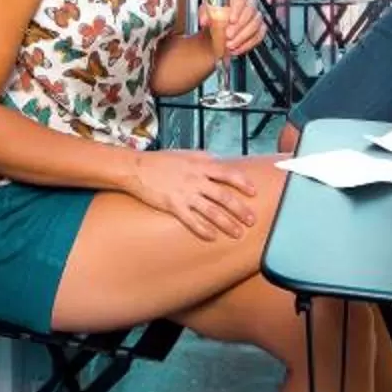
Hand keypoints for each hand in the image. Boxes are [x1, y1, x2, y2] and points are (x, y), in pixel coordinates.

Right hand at [128, 148, 260, 242]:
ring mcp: (185, 193)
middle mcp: (196, 179)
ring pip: (211, 210)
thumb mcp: (187, 154)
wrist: (137, 168)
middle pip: (224, 196)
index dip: (243, 183)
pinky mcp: (173, 205)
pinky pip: (191, 220)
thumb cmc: (162, 161)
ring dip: (227, 223)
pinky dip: (203, 229)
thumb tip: (220, 163)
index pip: (228, 173)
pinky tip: (212, 237)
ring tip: (238, 233)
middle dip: (240, 209)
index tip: (254, 192)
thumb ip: (204, 159)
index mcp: (201, 165)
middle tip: (252, 220)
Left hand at [209, 0, 267, 59]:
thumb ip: (204, 14)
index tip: (231, 20)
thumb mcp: (205, 13)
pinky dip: (247, 44)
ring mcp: (256, 17)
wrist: (216, 32)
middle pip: (250, 12)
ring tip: (230, 44)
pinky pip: (258, 37)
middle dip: (238, 26)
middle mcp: (249, 4)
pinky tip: (237, 48)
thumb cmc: (213, 19)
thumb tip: (204, 20)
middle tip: (228, 35)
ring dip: (242, 37)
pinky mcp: (260, 29)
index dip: (237, 9)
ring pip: (255, 26)